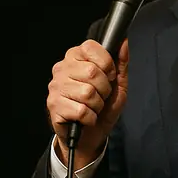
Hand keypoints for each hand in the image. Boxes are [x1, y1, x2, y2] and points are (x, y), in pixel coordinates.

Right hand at [47, 38, 128, 168]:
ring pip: (87, 92)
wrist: (91, 135)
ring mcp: (56, 87)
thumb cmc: (104, 106)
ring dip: (97, 104)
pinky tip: (86, 117)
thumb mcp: (117, 83)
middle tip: (101, 95)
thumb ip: (120, 62)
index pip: (91, 47)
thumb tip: (123, 42)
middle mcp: (62, 68)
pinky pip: (81, 110)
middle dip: (104, 88)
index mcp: (76, 57)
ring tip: (93, 106)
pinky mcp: (53, 106)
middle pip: (92, 71)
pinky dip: (90, 117)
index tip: (109, 75)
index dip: (107, 63)